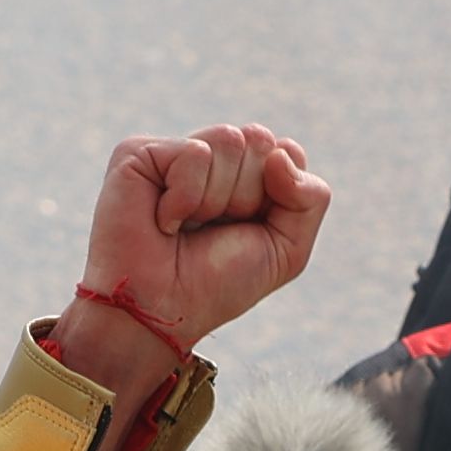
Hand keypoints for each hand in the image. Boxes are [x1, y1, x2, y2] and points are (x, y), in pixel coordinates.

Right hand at [56, 125, 330, 403]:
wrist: (163, 310)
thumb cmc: (217, 283)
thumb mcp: (287, 250)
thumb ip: (310, 198)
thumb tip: (280, 152)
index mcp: (246, 173)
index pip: (288, 152)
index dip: (279, 196)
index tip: (248, 228)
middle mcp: (212, 156)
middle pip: (261, 141)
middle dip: (247, 197)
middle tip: (212, 229)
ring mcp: (175, 151)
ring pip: (230, 140)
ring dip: (216, 199)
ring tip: (186, 225)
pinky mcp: (139, 151)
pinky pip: (194, 153)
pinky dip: (185, 198)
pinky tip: (163, 221)